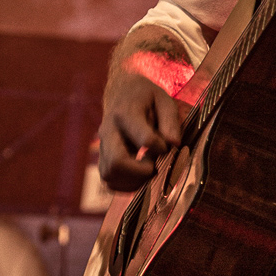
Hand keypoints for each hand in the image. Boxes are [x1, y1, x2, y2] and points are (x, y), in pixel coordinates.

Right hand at [99, 44, 191, 188]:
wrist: (121, 90)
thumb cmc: (146, 97)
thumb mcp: (164, 99)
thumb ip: (170, 120)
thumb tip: (174, 144)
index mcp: (126, 113)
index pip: (144, 139)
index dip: (160, 147)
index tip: (166, 145)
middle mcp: (109, 130)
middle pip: (117, 162)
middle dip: (141, 172)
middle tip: (154, 166)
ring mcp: (102, 145)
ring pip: (109, 174)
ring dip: (132, 180)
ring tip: (148, 169)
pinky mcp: (102, 157)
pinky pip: (108, 180)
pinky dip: (124, 185)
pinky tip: (139, 177)